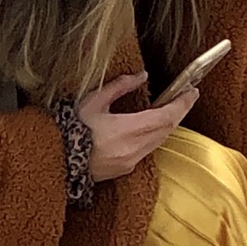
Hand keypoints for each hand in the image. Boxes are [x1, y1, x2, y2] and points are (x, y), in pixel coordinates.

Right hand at [80, 74, 198, 182]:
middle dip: (178, 112)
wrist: (55, 160)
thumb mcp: (93, 101)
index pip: (166, 116)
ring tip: (170, 108)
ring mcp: (130, 162)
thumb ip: (120, 87)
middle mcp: (132, 149)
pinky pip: (147, 150)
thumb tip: (142, 76)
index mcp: (125, 130)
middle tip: (185, 96)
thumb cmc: (69, 129)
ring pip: (159, 141)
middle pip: (167, 130)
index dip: (182, 104)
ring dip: (167, 125)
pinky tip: (150, 126)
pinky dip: (153, 136)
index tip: (192, 91)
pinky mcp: (124, 169)